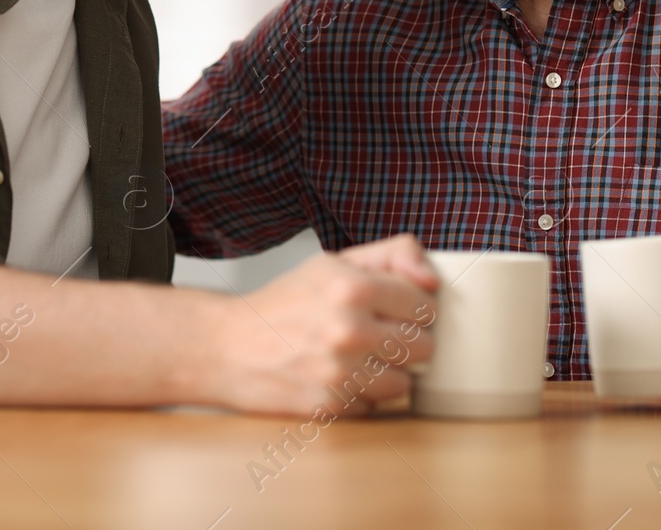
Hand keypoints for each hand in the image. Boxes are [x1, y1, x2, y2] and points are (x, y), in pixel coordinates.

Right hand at [204, 240, 436, 415]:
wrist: (228, 346)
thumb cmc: (286, 302)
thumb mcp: (335, 261)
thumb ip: (393, 255)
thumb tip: (432, 281)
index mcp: (353, 286)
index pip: (426, 307)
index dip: (414, 309)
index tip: (395, 311)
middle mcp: (348, 329)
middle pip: (424, 347)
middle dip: (406, 341)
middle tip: (378, 335)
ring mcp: (339, 372)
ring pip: (404, 382)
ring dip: (386, 372)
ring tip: (358, 358)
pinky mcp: (329, 406)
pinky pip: (375, 406)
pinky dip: (361, 396)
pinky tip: (337, 378)